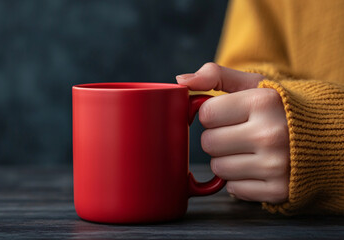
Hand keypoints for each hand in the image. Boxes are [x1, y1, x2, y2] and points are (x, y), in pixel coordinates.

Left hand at [177, 63, 289, 203]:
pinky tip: (256, 167)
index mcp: (263, 102)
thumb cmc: (281, 108)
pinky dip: (240, 180)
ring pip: (218, 168)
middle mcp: (271, 134)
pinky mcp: (278, 190)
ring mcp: (276, 165)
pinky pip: (234, 189)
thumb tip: (181, 81)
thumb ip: (216, 76)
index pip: (206, 114)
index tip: (227, 114)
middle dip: (217, 137)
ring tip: (248, 149)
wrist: (326, 137)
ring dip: (226, 160)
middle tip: (237, 132)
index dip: (212, 114)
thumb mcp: (254, 84)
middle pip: (208, 143)